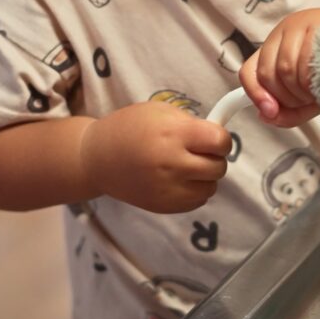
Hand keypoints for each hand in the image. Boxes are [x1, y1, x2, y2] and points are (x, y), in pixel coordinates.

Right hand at [79, 102, 231, 212]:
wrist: (98, 159)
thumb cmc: (130, 128)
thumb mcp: (161, 112)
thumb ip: (192, 123)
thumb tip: (219, 135)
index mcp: (173, 134)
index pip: (220, 141)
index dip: (221, 139)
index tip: (213, 138)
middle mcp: (172, 164)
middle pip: (219, 167)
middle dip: (214, 158)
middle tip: (199, 152)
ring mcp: (168, 189)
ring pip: (211, 187)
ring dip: (206, 176)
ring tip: (187, 166)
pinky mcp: (164, 207)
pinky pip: (198, 201)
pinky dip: (195, 190)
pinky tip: (179, 179)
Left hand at [239, 7, 319, 127]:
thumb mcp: (308, 96)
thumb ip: (286, 111)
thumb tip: (265, 116)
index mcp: (275, 45)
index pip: (249, 70)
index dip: (256, 94)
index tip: (269, 111)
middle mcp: (283, 29)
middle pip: (268, 73)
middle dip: (286, 97)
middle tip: (307, 101)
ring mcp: (301, 23)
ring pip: (285, 69)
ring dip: (300, 91)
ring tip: (318, 91)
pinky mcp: (318, 23)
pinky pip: (305, 60)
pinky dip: (311, 81)